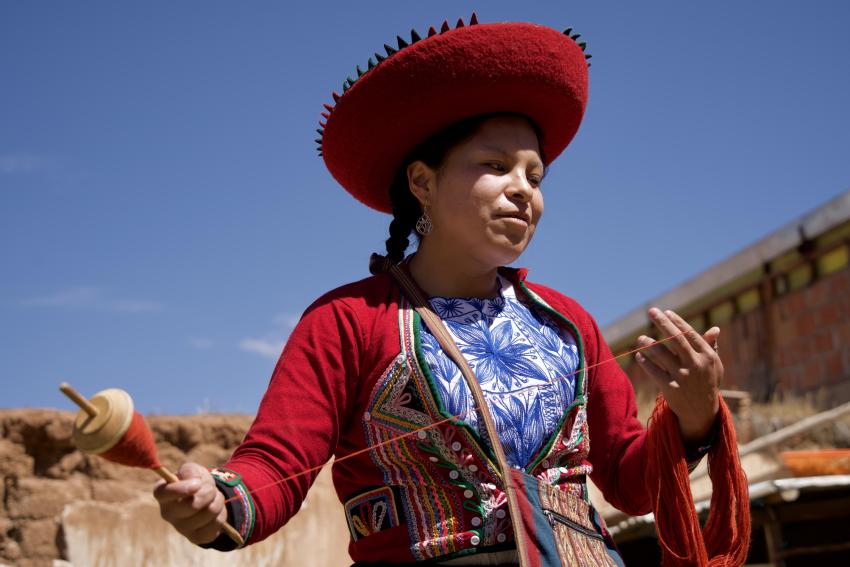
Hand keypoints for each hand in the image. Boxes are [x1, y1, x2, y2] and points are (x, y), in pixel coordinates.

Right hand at [153, 462, 226, 544]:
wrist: (205, 497)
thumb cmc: (194, 481)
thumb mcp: (191, 470)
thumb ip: (189, 471)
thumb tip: (194, 482)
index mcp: (162, 493)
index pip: (163, 493)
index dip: (180, 489)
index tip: (197, 484)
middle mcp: (167, 513)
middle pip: (192, 505)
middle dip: (209, 492)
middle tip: (210, 488)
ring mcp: (181, 528)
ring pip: (209, 512)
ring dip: (218, 500)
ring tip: (213, 497)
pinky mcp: (195, 537)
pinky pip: (217, 523)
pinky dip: (222, 513)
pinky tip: (215, 511)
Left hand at [634, 307, 721, 442]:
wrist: (702, 412)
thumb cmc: (707, 383)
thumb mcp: (714, 366)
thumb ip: (711, 347)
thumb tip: (715, 329)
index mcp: (707, 356)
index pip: (690, 334)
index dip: (677, 322)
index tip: (666, 312)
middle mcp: (695, 365)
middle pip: (676, 339)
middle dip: (663, 323)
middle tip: (651, 311)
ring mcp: (682, 377)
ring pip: (661, 354)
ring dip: (649, 343)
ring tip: (640, 338)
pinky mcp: (670, 388)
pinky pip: (654, 371)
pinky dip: (646, 362)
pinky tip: (640, 355)